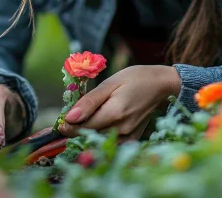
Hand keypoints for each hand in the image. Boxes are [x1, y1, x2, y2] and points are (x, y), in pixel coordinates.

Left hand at [58, 65, 180, 140]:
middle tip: (70, 117)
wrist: (161, 85)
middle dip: (76, 129)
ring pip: (98, 141)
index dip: (67, 126)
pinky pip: (111, 143)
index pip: (82, 128)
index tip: (60, 120)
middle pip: (89, 136)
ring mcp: (129, 136)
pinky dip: (101, 136)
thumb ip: (89, 102)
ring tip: (86, 118)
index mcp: (115, 113)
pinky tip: (99, 125)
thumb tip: (69, 117)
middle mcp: (122, 129)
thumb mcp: (110, 83)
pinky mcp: (133, 139)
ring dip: (87, 133)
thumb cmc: (135, 78)